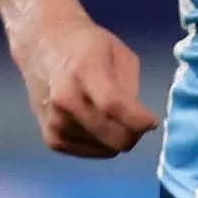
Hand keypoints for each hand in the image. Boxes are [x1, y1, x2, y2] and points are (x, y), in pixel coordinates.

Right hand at [10, 12, 158, 157]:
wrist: (43, 46)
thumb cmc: (87, 46)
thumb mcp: (120, 54)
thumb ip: (131, 87)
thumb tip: (139, 119)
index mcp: (85, 71)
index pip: (114, 106)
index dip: (139, 120)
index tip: (153, 121)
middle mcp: (65, 100)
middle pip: (112, 136)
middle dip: (134, 132)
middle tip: (138, 119)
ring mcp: (55, 123)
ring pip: (106, 148)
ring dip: (117, 136)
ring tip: (110, 113)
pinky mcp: (51, 139)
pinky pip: (91, 152)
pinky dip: (102, 142)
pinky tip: (98, 122)